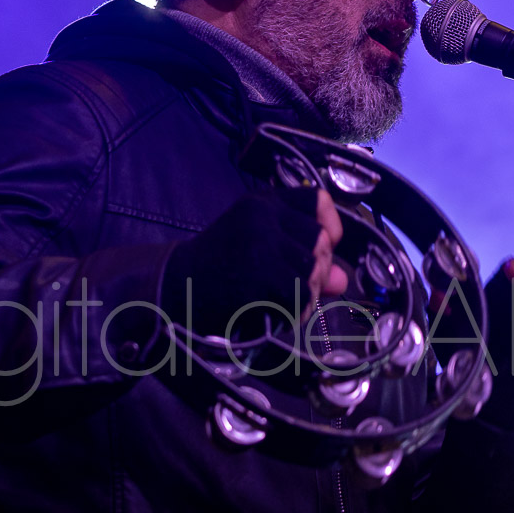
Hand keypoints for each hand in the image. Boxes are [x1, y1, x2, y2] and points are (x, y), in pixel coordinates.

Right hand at [161, 188, 346, 336]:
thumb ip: (303, 260)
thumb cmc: (219, 270)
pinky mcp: (256, 274)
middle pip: (321, 239)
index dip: (330, 225)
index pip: (318, 200)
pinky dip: (294, 310)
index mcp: (262, 203)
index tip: (324, 245)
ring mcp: (258, 243)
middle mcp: (261, 216)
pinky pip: (299, 295)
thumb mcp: (259, 250)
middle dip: (317, 268)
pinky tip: (275, 312)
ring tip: (281, 300)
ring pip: (313, 269)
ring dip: (305, 293)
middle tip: (293, 284)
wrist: (172, 288)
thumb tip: (341, 279)